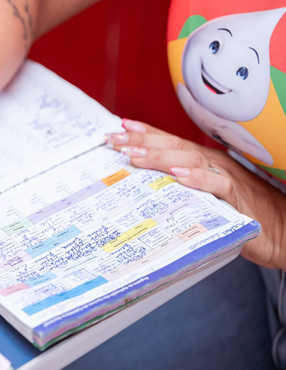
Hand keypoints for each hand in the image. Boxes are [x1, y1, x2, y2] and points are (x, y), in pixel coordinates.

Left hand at [105, 119, 285, 270]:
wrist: (282, 228)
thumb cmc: (242, 212)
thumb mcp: (205, 197)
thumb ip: (181, 188)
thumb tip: (147, 188)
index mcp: (204, 161)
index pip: (170, 141)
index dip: (145, 132)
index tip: (119, 128)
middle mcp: (214, 163)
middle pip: (174, 145)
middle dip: (142, 140)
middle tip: (114, 139)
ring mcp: (227, 177)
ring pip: (191, 159)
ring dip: (161, 156)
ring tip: (134, 156)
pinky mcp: (238, 197)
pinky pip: (218, 184)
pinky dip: (197, 178)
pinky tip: (177, 176)